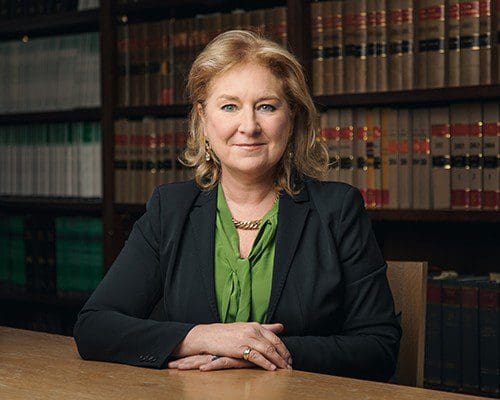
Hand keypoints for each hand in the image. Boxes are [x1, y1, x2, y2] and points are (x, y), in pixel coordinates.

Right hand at [173, 322, 291, 370]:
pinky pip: (256, 356)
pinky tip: (272, 369)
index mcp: (256, 326)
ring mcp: (247, 338)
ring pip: (268, 350)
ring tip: (285, 370)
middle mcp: (253, 330)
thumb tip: (281, 327)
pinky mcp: (240, 348)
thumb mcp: (247, 328)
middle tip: (290, 366)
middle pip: (274, 344)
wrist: (209, 336)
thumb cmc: (228, 334)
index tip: (290, 358)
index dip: (284, 349)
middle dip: (284, 356)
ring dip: (278, 361)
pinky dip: (266, 363)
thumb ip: (265, 328)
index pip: (275, 338)